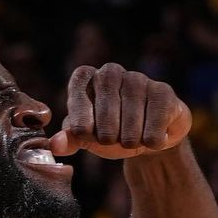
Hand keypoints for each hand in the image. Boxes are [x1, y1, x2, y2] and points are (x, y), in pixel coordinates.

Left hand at [51, 64, 191, 159]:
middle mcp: (110, 72)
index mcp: (85, 78)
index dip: (82, 120)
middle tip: (112, 139)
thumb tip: (55, 145)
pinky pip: (153, 129)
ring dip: (130, 142)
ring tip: (132, 138)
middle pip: (104, 118)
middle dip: (108, 138)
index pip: (78, 97)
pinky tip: (152, 135)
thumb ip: (69, 139)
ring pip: (130, 126)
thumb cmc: (111, 132)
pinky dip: (151, 141)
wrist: (148, 135)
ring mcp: (138, 79)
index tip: (85, 133)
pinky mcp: (163, 91)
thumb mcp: (86, 137)